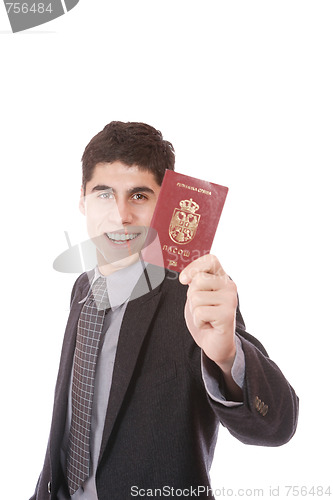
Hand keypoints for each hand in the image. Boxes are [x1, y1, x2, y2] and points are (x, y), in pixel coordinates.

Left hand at [179, 254, 237, 372]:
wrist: (215, 343)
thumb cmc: (205, 316)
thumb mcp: (197, 294)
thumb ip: (194, 281)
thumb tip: (185, 277)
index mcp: (223, 278)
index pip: (210, 260)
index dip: (194, 267)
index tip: (184, 280)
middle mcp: (230, 286)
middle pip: (197, 281)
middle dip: (192, 296)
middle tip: (202, 307)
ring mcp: (230, 300)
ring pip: (196, 297)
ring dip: (195, 311)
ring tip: (206, 317)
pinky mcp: (227, 315)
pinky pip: (199, 312)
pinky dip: (199, 322)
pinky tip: (209, 325)